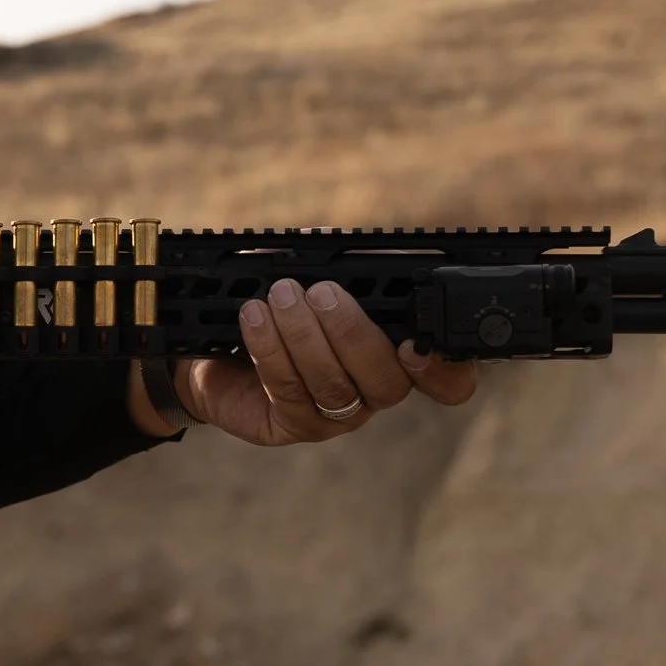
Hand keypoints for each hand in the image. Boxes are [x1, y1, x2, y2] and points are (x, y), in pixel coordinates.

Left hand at [151, 279, 478, 444]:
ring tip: (280, 296)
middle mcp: (373, 391)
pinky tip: (254, 318)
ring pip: (333, 386)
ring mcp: (336, 415)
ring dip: (304, 336)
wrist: (219, 346)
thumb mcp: (309, 274)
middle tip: (322, 293)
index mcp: (397, 352)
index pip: (445, 379)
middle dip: (352, 333)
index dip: (442, 371)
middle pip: (387, 382)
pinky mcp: (293, 426)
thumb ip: (332, 261)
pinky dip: (270, 350)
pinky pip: (288, 393)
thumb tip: (330, 239)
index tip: (416, 346)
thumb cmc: (280, 305)